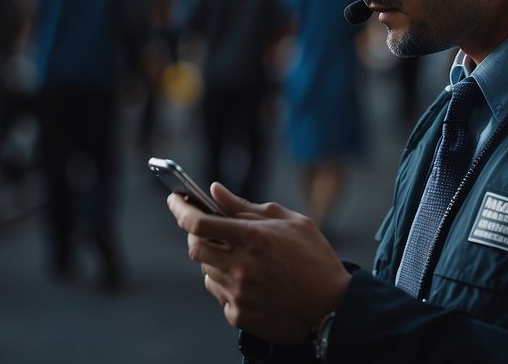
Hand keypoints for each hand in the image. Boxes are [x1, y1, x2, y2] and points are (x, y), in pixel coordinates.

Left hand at [167, 183, 351, 342]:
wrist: (333, 308)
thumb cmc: (316, 260)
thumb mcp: (292, 222)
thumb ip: (249, 207)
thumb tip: (216, 192)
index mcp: (253, 237)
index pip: (199, 223)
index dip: (180, 209)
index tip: (174, 199)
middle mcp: (241, 266)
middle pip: (195, 248)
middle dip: (197, 236)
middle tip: (209, 230)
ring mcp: (238, 293)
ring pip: (206, 272)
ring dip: (216, 261)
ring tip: (244, 259)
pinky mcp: (239, 315)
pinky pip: (220, 295)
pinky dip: (228, 285)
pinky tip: (252, 282)